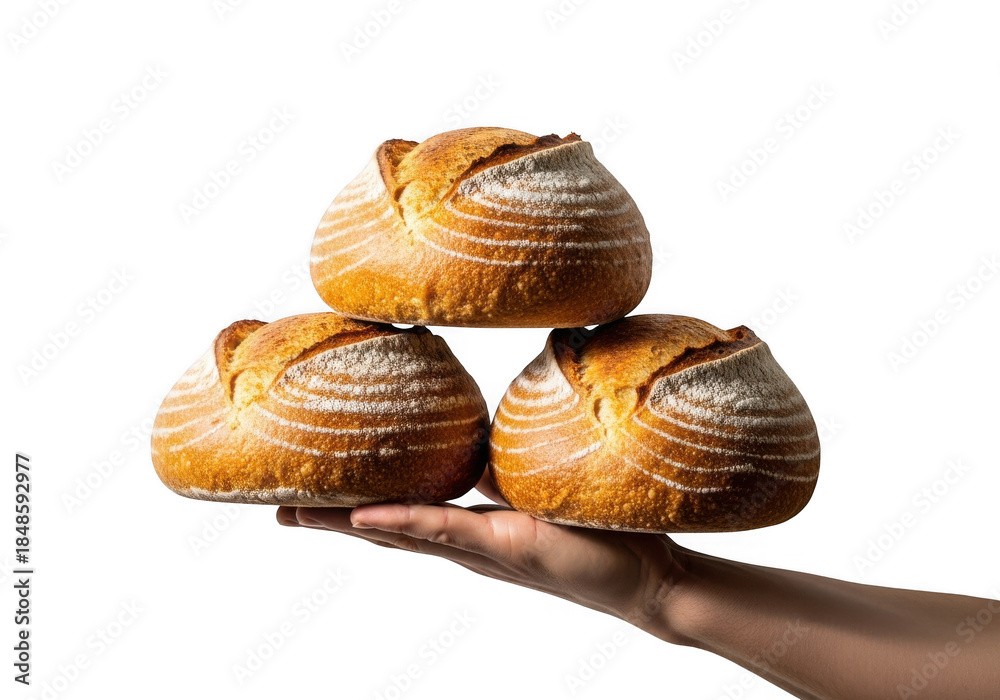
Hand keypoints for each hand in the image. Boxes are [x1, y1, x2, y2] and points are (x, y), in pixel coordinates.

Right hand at [276, 468, 690, 640]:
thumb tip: (480, 430)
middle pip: (385, 528)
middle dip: (331, 517)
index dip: (354, 501)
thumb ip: (502, 468)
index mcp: (471, 526)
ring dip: (348, 522)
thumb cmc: (595, 532)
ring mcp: (482, 548)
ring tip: (295, 513)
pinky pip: (447, 531)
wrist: (647, 575)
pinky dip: (404, 523)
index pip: (401, 510)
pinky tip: (365, 517)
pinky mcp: (507, 546)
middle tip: (276, 506)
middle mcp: (466, 543)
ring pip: (401, 532)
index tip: (309, 488)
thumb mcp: (534, 490)